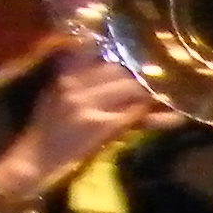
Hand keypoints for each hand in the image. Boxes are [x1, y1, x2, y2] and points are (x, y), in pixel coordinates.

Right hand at [0, 50, 172, 202]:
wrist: (36, 159)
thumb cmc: (48, 129)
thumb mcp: (55, 95)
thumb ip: (75, 76)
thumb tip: (101, 60)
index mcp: (64, 76)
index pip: (97, 53)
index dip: (125, 55)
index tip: (145, 57)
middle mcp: (74, 86)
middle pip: (118, 70)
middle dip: (143, 75)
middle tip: (166, 80)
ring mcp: (87, 105)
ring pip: (130, 88)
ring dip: (153, 93)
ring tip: (173, 96)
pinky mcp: (99, 125)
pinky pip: (134, 115)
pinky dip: (156, 117)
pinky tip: (175, 117)